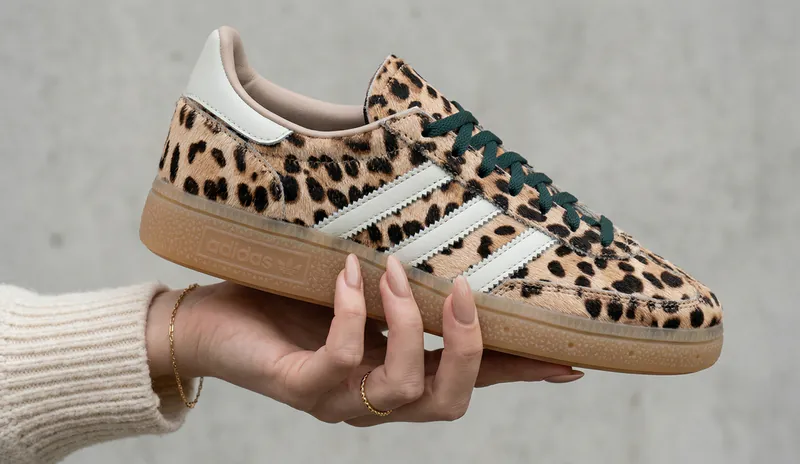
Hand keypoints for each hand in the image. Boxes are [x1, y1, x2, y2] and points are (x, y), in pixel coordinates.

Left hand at [146, 255, 582, 423]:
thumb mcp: (357, 290)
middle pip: (450, 401)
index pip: (469, 380)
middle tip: (464, 290)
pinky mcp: (300, 388)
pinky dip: (355, 311)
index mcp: (397, 375)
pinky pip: (343, 360)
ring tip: (396, 271)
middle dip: (469, 346)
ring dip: (410, 321)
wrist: (209, 322)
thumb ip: (400, 285)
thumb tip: (442, 247)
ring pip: (405, 385)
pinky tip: (348, 274)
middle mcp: (376, 399)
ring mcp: (339, 401)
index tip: (570, 362)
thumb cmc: (283, 302)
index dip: (520, 373)